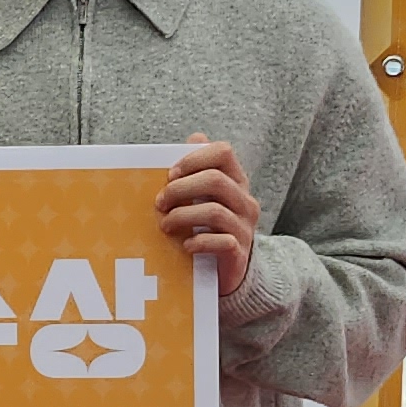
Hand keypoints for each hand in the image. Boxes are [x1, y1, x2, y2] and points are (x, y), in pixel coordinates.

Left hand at [160, 138, 259, 297]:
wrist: (227, 270)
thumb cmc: (210, 227)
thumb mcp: (205, 197)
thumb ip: (199, 169)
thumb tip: (195, 137)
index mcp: (236, 181)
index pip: (223, 152)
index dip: (193, 158)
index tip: (170, 174)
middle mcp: (245, 201)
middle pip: (215, 180)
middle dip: (181, 189)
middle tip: (160, 202)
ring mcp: (245, 227)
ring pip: (215, 211)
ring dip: (183, 216)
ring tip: (166, 225)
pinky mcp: (240, 252)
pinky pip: (222, 242)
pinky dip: (199, 242)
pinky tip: (186, 245)